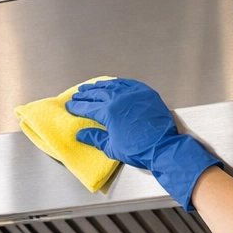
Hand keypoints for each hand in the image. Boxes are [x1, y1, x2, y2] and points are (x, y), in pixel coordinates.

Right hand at [66, 78, 220, 210]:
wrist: (163, 146)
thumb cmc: (137, 149)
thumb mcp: (112, 147)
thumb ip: (95, 138)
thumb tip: (80, 134)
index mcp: (109, 112)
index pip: (88, 107)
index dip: (77, 107)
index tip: (69, 106)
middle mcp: (119, 98)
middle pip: (98, 93)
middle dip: (85, 94)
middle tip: (77, 94)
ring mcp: (133, 93)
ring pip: (112, 85)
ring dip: (100, 86)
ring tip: (91, 87)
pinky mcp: (146, 92)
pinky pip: (128, 83)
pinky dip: (118, 82)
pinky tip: (113, 83)